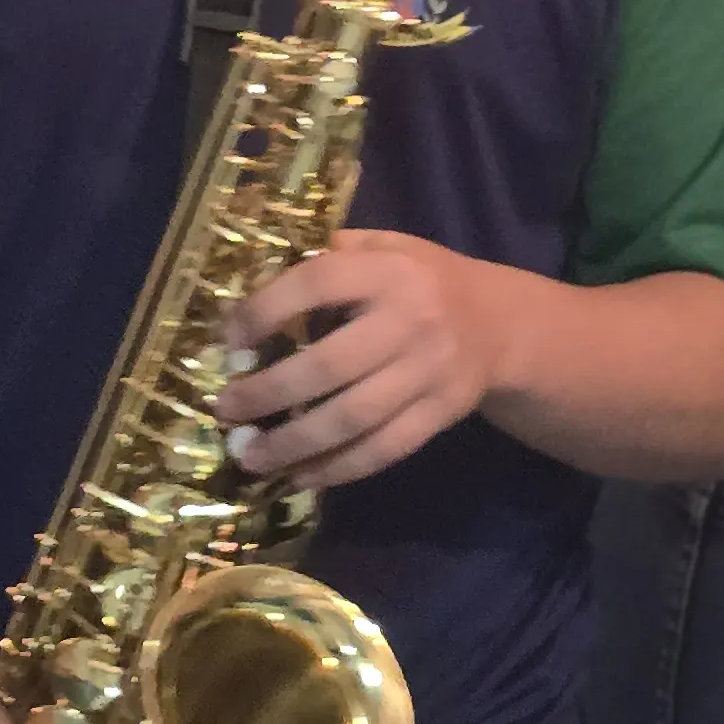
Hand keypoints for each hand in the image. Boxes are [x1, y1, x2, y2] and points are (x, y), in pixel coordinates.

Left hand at [219, 229, 513, 489]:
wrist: (499, 322)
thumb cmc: (419, 280)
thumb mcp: (382, 246)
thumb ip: (327, 258)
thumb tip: (245, 294)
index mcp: (388, 269)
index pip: (317, 283)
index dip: (266, 310)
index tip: (229, 339)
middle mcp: (411, 320)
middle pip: (330, 365)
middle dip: (268, 393)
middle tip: (224, 410)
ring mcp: (429, 372)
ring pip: (353, 419)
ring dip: (294, 444)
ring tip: (249, 457)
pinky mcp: (442, 413)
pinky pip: (384, 449)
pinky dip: (338, 469)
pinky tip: (299, 477)